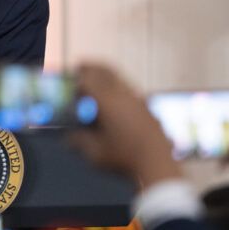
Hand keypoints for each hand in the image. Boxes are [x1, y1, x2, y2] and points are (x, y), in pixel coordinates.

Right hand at [68, 62, 180, 186]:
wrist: (158, 163)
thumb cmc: (124, 157)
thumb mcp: (95, 153)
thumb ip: (80, 142)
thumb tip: (70, 138)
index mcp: (107, 102)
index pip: (89, 80)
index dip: (79, 79)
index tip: (73, 81)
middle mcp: (124, 95)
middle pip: (106, 71)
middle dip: (93, 67)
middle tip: (83, 66)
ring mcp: (139, 100)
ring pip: (121, 80)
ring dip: (108, 78)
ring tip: (99, 84)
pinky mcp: (149, 108)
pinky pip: (131, 92)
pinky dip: (119, 90)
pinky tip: (118, 103)